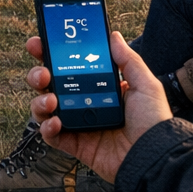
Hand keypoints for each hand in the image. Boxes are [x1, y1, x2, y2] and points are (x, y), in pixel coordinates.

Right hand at [25, 31, 171, 184]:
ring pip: (44, 107)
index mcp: (98, 87)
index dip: (50, 54)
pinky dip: (46, 127)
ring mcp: (77, 123)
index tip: (40, 43)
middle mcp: (83, 103)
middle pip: (49, 84)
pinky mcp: (74, 144)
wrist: (154, 156)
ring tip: (52, 100)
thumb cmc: (153, 121)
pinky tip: (56, 121)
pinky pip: (50, 135)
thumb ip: (128, 60)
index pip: (68, 67)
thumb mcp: (145, 85)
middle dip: (38, 74)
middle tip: (44, 72)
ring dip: (40, 100)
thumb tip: (113, 36)